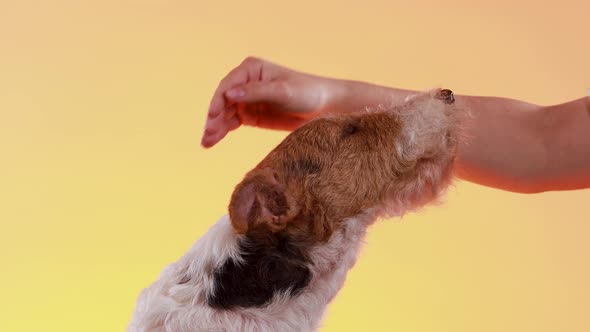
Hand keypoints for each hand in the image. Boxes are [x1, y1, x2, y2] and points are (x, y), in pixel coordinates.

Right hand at [201, 57, 337, 147]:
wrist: (324, 108)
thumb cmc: (307, 93)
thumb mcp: (283, 92)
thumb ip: (257, 92)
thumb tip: (230, 93)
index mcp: (251, 69)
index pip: (229, 85)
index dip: (219, 100)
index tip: (213, 116)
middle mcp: (245, 82)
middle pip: (223, 100)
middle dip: (214, 117)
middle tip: (207, 135)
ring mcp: (246, 99)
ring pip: (224, 113)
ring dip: (214, 127)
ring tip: (206, 142)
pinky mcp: (251, 115)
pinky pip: (231, 123)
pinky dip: (222, 131)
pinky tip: (212, 141)